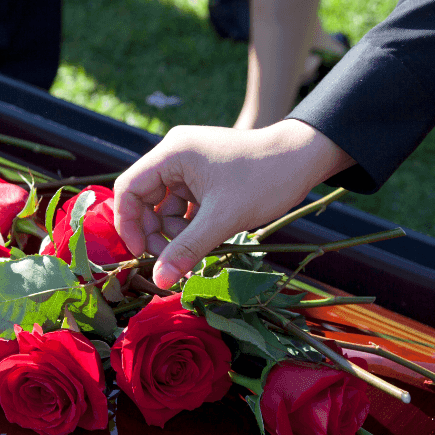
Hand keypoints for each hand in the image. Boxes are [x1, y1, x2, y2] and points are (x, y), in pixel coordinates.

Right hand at [113, 120, 353, 288]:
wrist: (305, 157)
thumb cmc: (265, 180)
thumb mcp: (223, 219)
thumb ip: (187, 249)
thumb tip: (159, 281)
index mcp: (172, 153)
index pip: (129, 188)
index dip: (129, 224)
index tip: (142, 253)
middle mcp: (175, 153)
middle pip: (144, 198)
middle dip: (154, 231)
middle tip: (171, 260)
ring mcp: (189, 162)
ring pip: (164, 204)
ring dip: (174, 230)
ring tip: (197, 248)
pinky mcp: (202, 173)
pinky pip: (182, 202)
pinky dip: (189, 223)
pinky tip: (206, 237)